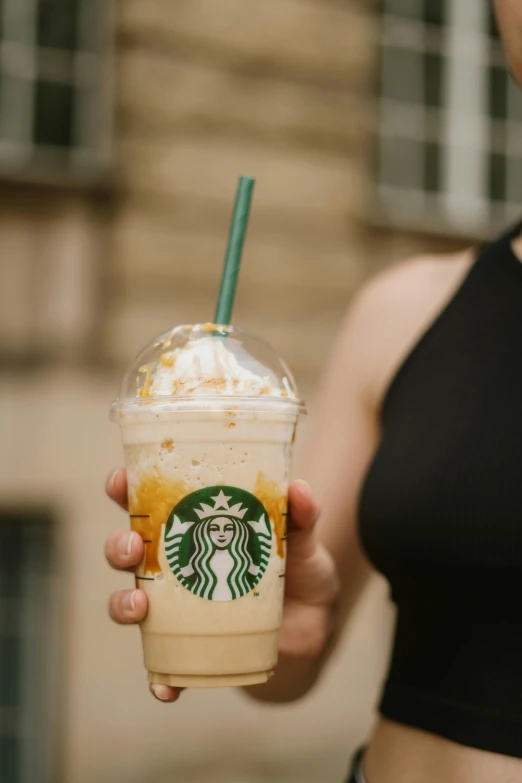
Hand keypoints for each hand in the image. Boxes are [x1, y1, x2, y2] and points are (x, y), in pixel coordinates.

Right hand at [105, 469, 338, 701]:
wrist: (313, 623)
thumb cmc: (297, 568)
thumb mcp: (302, 539)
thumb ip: (302, 515)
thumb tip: (300, 488)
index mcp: (191, 527)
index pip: (147, 502)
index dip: (123, 490)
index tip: (119, 482)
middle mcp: (174, 565)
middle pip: (126, 552)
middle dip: (118, 547)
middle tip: (133, 547)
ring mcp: (176, 607)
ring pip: (129, 603)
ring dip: (123, 605)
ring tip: (139, 606)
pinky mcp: (190, 646)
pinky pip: (163, 666)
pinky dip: (159, 680)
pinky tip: (165, 689)